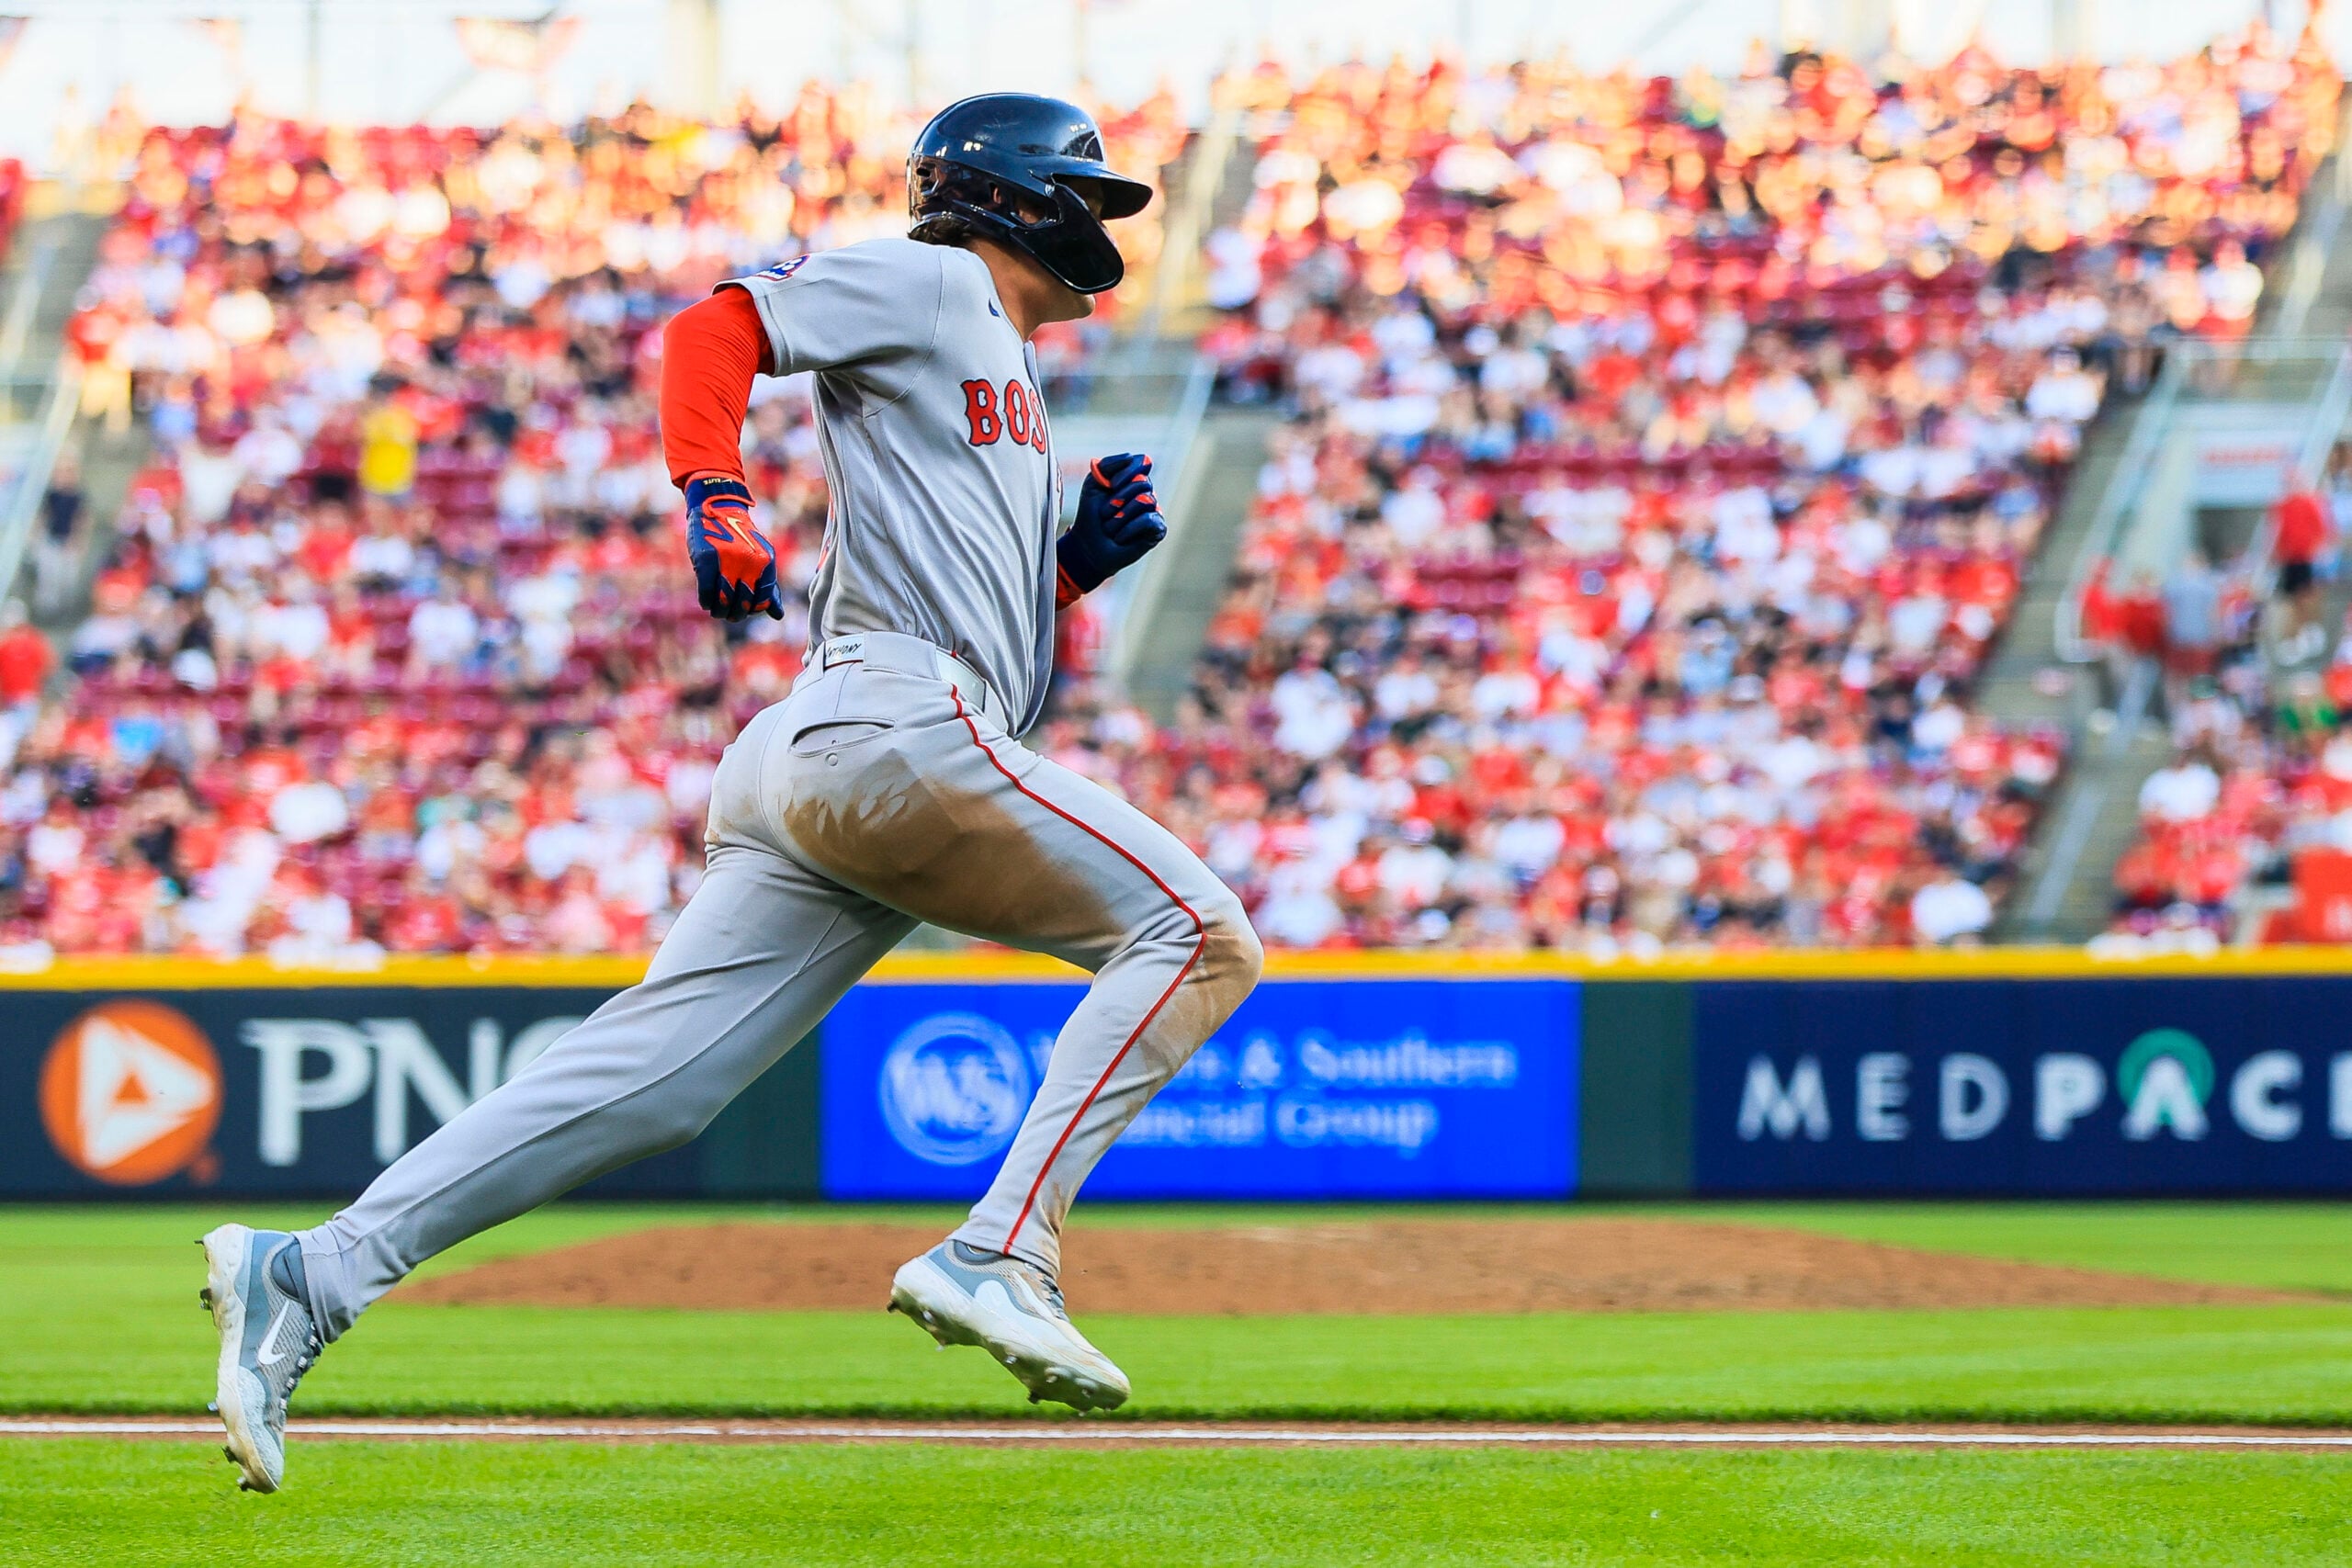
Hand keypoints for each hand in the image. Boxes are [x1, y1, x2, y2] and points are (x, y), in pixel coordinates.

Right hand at [683, 474, 782, 621]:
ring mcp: (727, 560)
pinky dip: (707, 601)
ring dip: (720, 611)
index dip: (754, 609)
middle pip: (743, 602)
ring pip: (724, 600)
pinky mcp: (706, 560)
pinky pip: (707, 591)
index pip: (763, 599)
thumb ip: (768, 587)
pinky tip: (707, 602)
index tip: (746, 610)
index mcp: (766, 562)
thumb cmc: (740, 538)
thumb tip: (778, 615)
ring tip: (717, 611)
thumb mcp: (760, 557)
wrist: (717, 508)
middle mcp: (749, 562)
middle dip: (735, 614)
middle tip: (729, 615)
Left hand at [1058, 452, 1164, 596]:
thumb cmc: (1091, 515)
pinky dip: (1129, 528)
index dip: (1126, 472)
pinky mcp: (1158, 529)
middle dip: (1118, 499)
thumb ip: (1107, 465)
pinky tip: (1120, 537)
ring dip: (1119, 517)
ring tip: (1111, 527)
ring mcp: (1154, 511)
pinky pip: (1149, 520)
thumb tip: (1131, 458)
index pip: (1142, 462)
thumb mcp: (1092, 484)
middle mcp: (1147, 492)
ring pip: (1144, 501)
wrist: (1087, 546)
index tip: (1110, 484)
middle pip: (1142, 482)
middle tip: (1105, 513)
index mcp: (1133, 478)